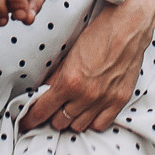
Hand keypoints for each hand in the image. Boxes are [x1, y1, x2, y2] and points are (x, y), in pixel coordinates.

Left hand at [19, 0, 154, 133]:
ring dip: (72, 119)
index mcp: (69, 82)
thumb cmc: (98, 34)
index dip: (31, 119)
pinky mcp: (119, 101)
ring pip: (78, 127)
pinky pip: (100, 125)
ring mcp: (104, 101)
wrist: (128, 27)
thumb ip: (55, 76)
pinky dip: (92, 121)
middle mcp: (86, 95)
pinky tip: (89, 111)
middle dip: (53, 115)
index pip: (42, 111)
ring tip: (71, 107)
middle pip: (59, 122)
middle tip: (54, 107)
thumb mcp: (69, 54)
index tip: (26, 122)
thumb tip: (43, 92)